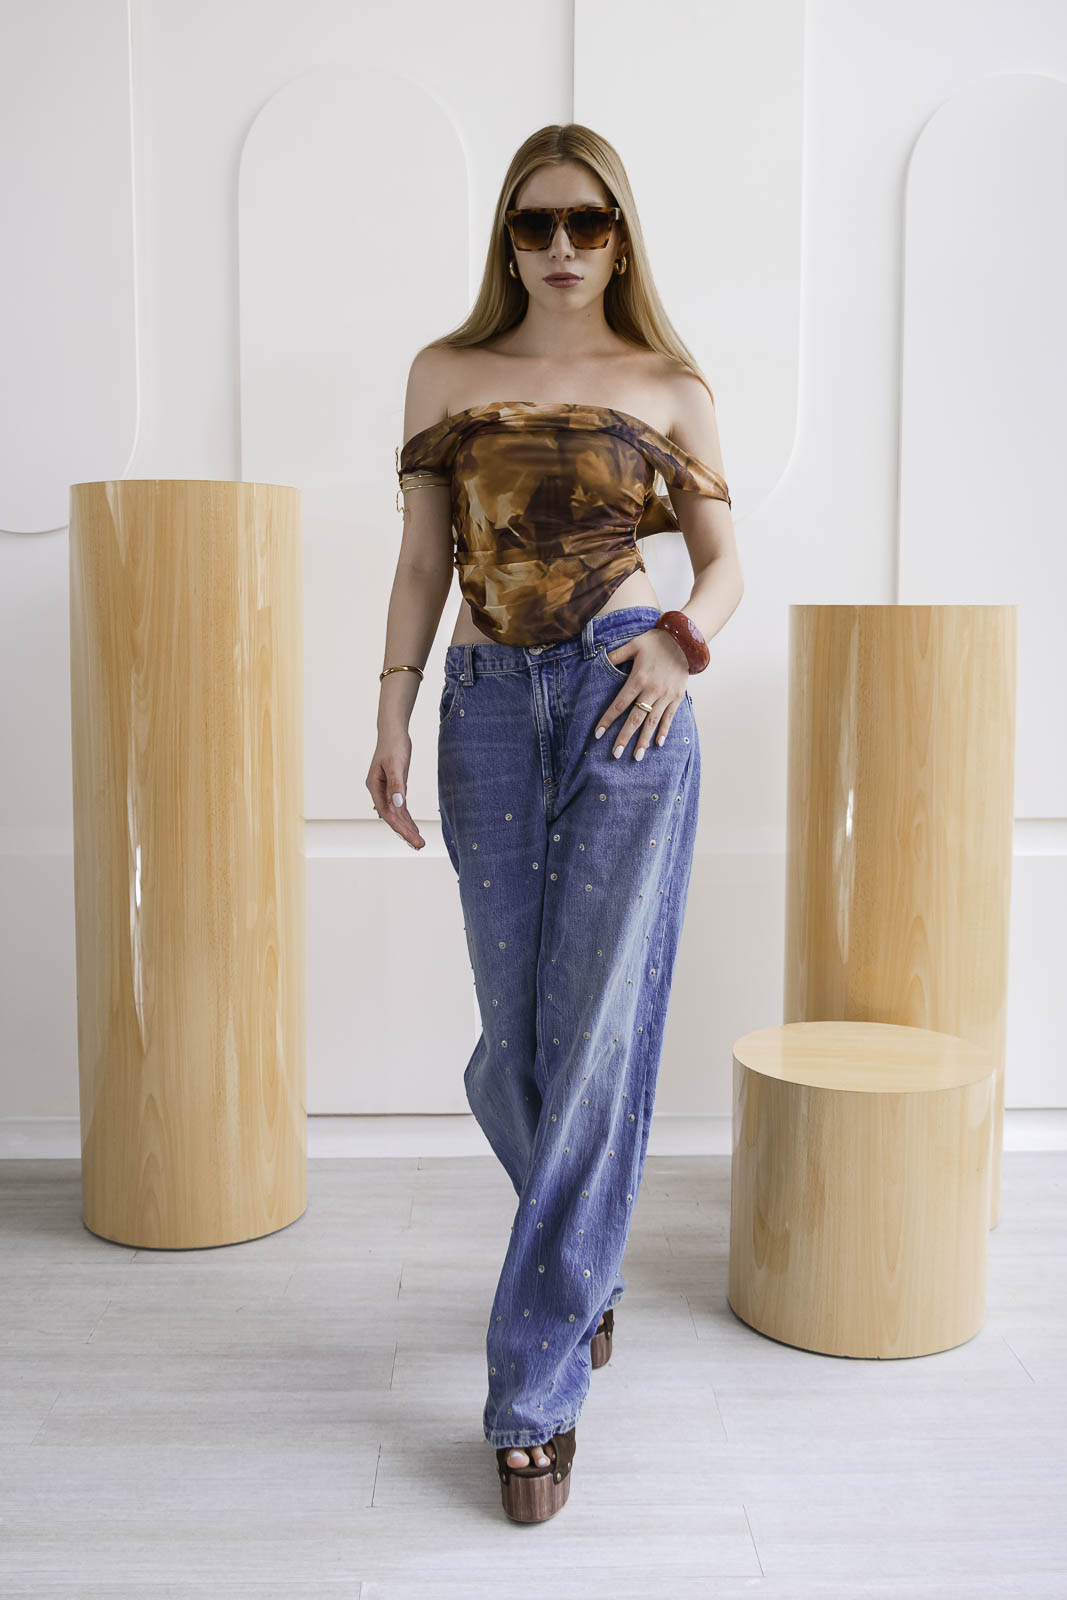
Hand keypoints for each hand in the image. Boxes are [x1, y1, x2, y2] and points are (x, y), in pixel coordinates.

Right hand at [366, 732, 424, 848]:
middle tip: (419, 846)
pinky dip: (407, 817)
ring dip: (407, 827)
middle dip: (405, 832)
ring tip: (418, 842)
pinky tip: (413, 827)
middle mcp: (379, 791)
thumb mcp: (396, 764)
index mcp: (375, 787)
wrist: (393, 731)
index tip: (412, 839)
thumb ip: (397, 785)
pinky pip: (401, 806)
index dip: (400, 828)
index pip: (388, 813)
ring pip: (397, 813)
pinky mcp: (395, 786)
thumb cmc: (393, 745)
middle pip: (392, 816)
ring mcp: (386, 790)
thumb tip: (398, 805)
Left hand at [595, 628, 690, 759]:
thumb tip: (599, 659)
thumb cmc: (656, 642)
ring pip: (652, 722)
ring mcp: (666, 696)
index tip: (598, 734)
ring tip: (637, 756)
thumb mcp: (634, 644)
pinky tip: (657, 744)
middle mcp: (652, 690)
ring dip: (644, 740)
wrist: (686, 641)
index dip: (608, 719)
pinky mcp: (678, 697)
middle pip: (635, 718)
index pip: (619, 704)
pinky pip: (669, 717)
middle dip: (624, 737)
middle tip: (615, 754)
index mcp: (638, 679)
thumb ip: (617, 655)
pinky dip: (663, 730)